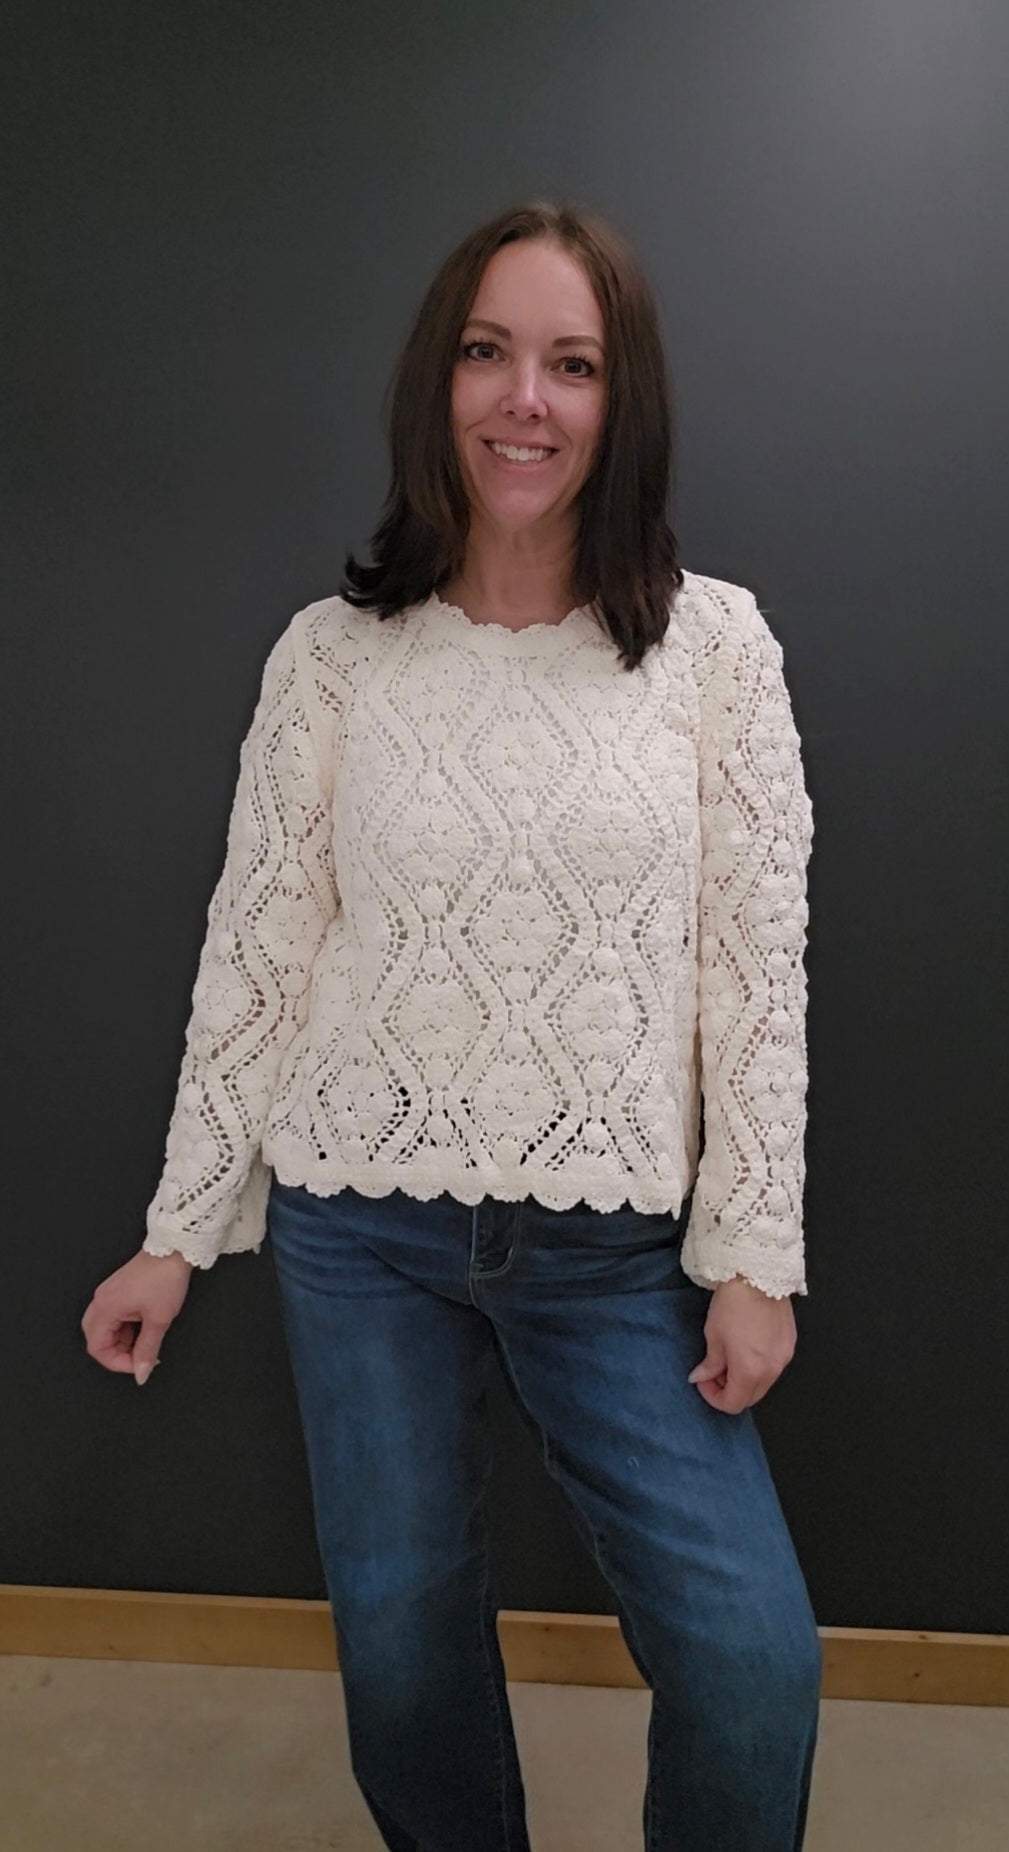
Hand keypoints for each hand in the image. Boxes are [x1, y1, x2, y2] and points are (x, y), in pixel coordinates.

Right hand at [81, 1248, 193, 1384]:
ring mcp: (109, 1294)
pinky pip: (114, 1316)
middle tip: (139, 1354)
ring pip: (105, 1328)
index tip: (138, 1365)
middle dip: (117, 1352)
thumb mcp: (159, 1319)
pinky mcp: (118, 1290)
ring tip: (146, 1336)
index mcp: (106, 1307)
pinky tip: (144, 1324)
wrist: (174, 1248)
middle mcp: (102, 1300)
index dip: (117, 1363)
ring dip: (123, 1339)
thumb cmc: (165, 1276)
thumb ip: (148, 1350)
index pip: (97, 1348)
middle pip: (96, 1339)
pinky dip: (126, 1327)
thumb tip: (141, 1371)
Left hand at [687, 1275, 795, 1413]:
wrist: (758, 1274)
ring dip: (745, 1379)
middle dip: (730, 1390)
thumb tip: (702, 1377)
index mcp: (750, 1371)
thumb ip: (710, 1364)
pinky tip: (746, 1348)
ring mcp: (784, 1357)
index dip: (714, 1397)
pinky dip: (759, 1367)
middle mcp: (772, 1369)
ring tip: (729, 1357)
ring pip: (764, 1383)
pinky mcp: (790, 1344)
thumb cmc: (734, 1302)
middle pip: (751, 1398)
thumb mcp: (714, 1335)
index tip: (704, 1382)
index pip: (733, 1404)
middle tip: (714, 1372)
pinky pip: (773, 1367)